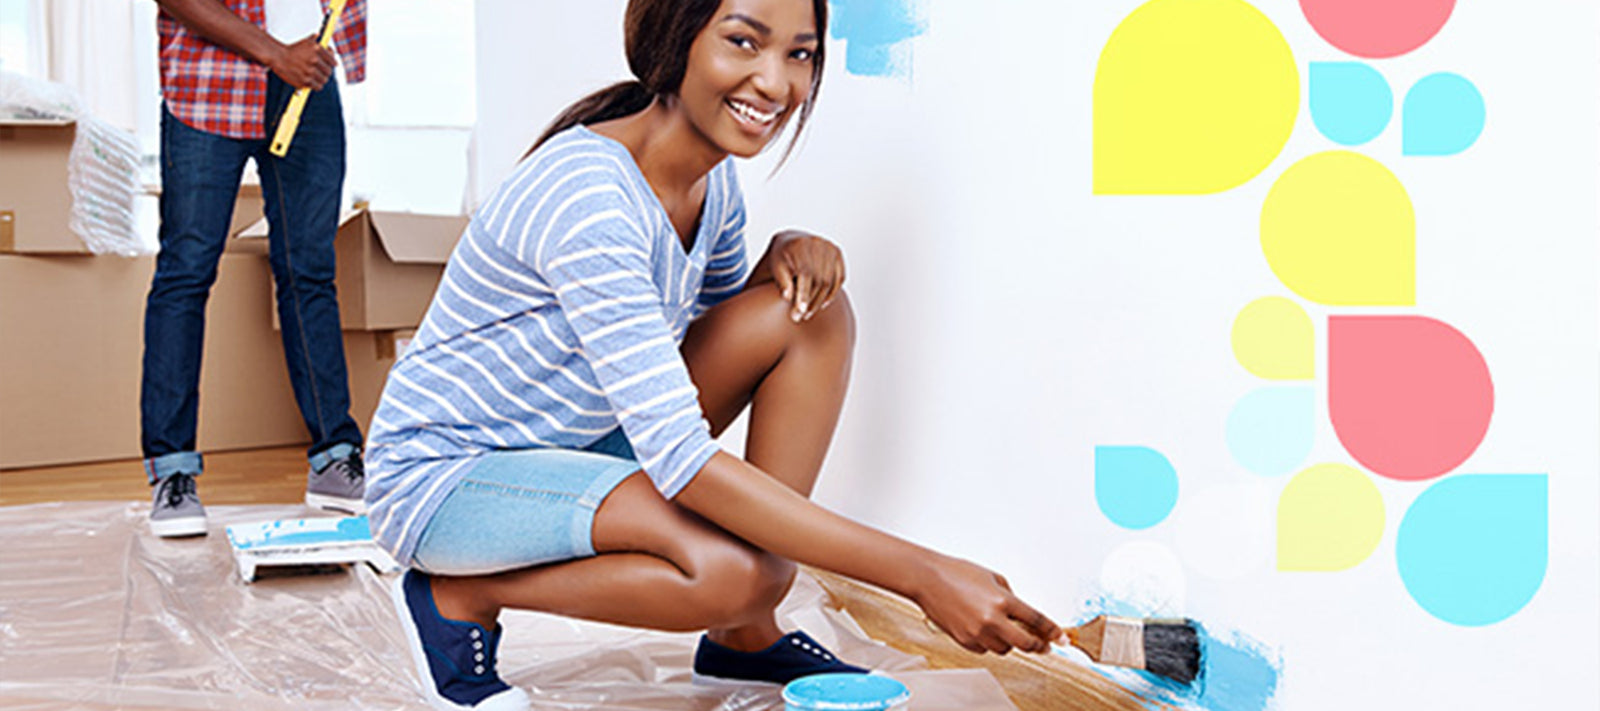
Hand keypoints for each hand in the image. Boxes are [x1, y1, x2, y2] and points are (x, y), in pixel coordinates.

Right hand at [268, 35, 335, 89]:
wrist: (277, 56)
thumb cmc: (292, 49)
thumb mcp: (305, 42)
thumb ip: (314, 39)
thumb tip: (319, 34)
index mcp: (317, 49)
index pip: (333, 60)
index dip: (332, 63)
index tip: (332, 65)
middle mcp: (314, 60)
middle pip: (329, 71)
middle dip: (326, 72)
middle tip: (322, 71)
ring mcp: (310, 71)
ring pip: (324, 80)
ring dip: (321, 79)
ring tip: (316, 77)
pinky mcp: (305, 81)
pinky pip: (318, 86)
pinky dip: (316, 85)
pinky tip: (313, 82)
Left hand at [768, 231, 843, 322]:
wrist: (791, 241)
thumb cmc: (781, 258)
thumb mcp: (776, 268)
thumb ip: (782, 281)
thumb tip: (787, 297)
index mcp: (800, 245)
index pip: (805, 273)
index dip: (804, 294)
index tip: (800, 311)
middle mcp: (817, 243)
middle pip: (819, 279)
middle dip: (811, 301)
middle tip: (801, 317)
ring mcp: (830, 248)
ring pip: (829, 281)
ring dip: (820, 300)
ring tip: (809, 313)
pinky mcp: (837, 253)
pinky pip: (839, 278)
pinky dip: (832, 293)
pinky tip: (823, 304)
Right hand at [915, 556, 1059, 654]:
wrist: (928, 579)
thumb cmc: (956, 573)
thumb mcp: (992, 577)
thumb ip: (1010, 596)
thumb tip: (1022, 614)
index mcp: (1002, 600)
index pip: (1037, 620)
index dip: (1053, 631)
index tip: (1061, 638)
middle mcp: (992, 619)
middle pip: (1026, 643)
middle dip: (1038, 645)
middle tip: (1043, 644)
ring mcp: (977, 633)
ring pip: (1005, 649)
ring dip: (1010, 642)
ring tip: (1003, 628)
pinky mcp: (964, 640)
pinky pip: (985, 649)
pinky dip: (989, 642)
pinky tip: (984, 629)